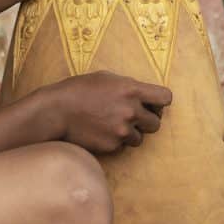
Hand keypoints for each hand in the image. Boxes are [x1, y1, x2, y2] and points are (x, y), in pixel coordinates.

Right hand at [39, 71, 172, 153]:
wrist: (57, 111)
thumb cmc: (80, 89)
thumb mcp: (107, 78)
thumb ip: (129, 86)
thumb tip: (145, 95)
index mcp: (131, 89)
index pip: (165, 98)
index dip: (160, 102)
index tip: (153, 104)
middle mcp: (130, 111)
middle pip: (156, 123)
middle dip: (146, 121)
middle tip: (132, 117)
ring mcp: (122, 130)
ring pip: (140, 138)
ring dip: (130, 133)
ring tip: (112, 124)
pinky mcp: (113, 145)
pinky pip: (123, 146)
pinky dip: (115, 141)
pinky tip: (101, 131)